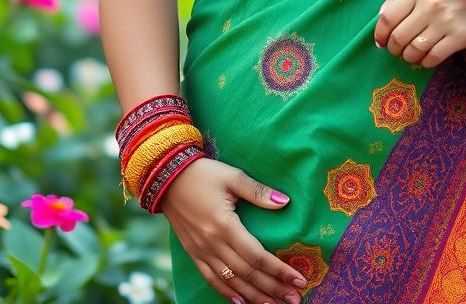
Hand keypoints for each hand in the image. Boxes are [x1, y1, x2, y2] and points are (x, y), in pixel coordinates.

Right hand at [158, 158, 307, 303]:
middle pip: (247, 274)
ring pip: (231, 281)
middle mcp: (213, 244)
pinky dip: (227, 293)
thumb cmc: (203, 174)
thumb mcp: (233, 176)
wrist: (166, 177)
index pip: (257, 256)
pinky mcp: (193, 253)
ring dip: (253, 296)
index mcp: (225, 226)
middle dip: (272, 289)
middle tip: (294, 299)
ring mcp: (201, 251)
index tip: (298, 280)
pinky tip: (240, 302)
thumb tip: (284, 202)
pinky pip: (212, 279)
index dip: (279, 270)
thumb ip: (258, 191)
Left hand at [373, 0, 465, 67]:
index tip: (381, 41)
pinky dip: (424, 62)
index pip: (388, 18)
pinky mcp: (460, 37)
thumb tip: (380, 21)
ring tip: (409, 54)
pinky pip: (433, 58)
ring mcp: (446, 22)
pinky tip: (425, 57)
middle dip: (393, 49)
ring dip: (407, 57)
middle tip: (396, 50)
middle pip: (399, 37)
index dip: (380, 34)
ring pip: (414, 50)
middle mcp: (431, 5)